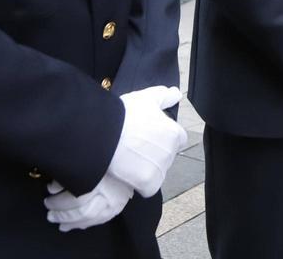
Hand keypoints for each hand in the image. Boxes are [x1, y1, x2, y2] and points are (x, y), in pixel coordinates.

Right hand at [44, 85, 186, 230]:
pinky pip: (148, 187)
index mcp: (174, 133)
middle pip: (166, 156)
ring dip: (146, 168)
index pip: (177, 138)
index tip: (147, 136)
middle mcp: (171, 152)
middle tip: (134, 147)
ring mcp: (160, 169)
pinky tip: (127, 172)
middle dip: (154, 153)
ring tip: (128, 159)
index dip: (163, 137)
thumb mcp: (146, 99)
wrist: (105, 135)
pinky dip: (139, 183)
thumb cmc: (124, 115)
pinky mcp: (149, 184)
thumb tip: (176, 94)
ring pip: (157, 172)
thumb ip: (164, 96)